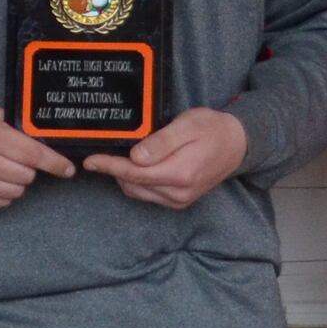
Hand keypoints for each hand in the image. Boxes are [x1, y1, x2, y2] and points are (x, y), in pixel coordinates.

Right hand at [0, 104, 74, 209]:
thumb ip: (16, 126)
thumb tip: (46, 139)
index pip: (34, 155)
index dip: (55, 164)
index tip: (67, 169)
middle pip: (27, 176)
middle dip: (29, 169)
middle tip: (17, 160)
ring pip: (15, 192)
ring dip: (15, 182)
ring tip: (2, 169)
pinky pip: (0, 202)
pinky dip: (1, 193)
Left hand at [83, 107, 251, 209]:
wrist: (237, 144)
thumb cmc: (212, 129)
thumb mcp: (187, 125)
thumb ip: (161, 142)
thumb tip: (136, 157)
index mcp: (180, 173)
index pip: (134, 173)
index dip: (109, 166)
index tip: (90, 160)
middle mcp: (178, 193)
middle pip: (133, 185)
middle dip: (113, 170)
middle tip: (102, 152)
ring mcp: (179, 200)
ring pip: (138, 192)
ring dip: (124, 177)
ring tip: (117, 157)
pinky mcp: (179, 201)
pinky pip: (148, 195)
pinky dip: (136, 182)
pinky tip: (134, 167)